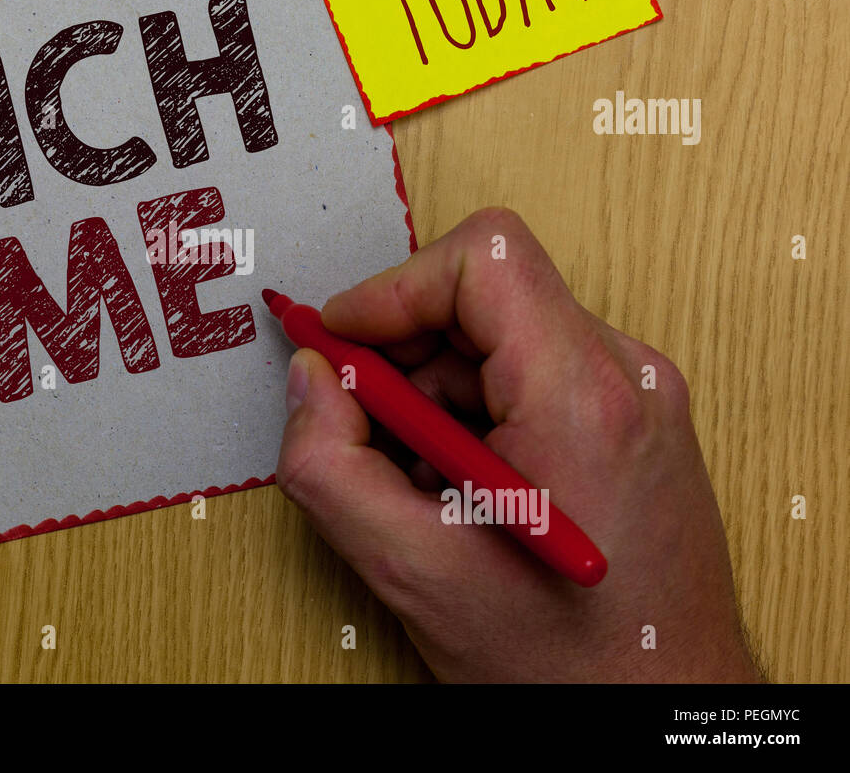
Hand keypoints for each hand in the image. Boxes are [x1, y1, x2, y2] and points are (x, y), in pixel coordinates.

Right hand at [276, 207, 759, 681]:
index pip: (484, 259)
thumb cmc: (569, 664)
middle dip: (404, 356)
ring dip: (434, 398)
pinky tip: (462, 492)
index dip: (391, 290)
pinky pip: (528, 379)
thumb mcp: (413, 570)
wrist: (663, 715)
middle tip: (363, 428)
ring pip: (499, 343)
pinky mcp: (631, 422)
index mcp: (585, 397)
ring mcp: (638, 398)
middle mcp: (628, 378)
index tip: (340, 342)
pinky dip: (472, 418)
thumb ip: (330, 465)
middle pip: (485, 297)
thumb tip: (311, 380)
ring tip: (423, 485)